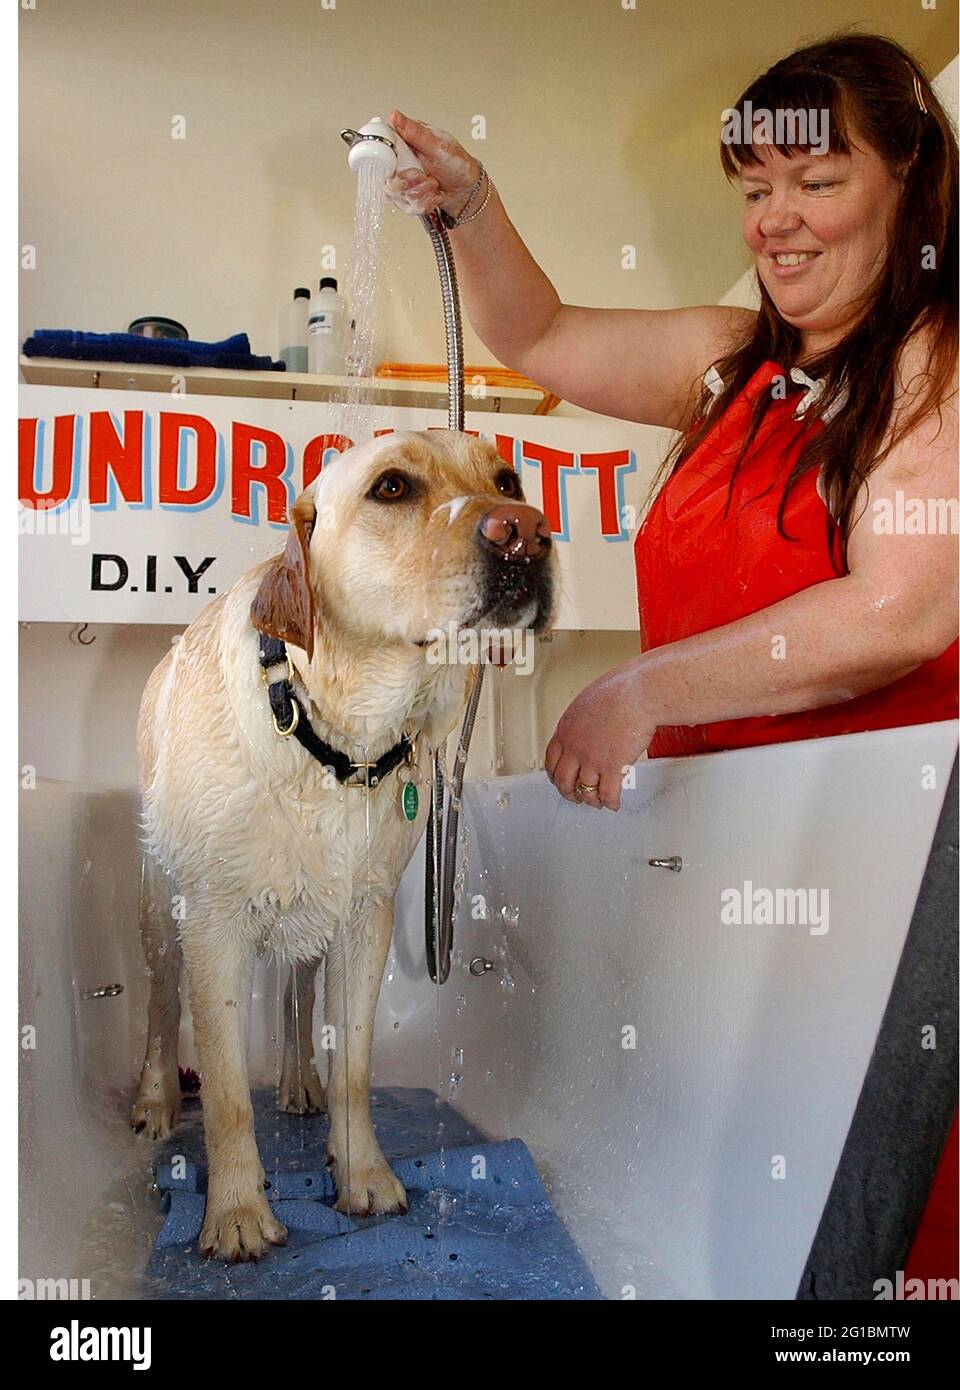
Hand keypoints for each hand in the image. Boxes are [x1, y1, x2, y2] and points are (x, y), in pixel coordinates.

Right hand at [385, 111, 481, 215]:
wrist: (466, 189)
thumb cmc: (456, 163)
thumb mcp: (438, 145)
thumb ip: (415, 132)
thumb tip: (395, 116)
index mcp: (404, 143)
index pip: (382, 147)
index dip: (386, 159)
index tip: (402, 167)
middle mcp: (401, 161)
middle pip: (387, 176)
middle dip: (408, 181)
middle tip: (423, 176)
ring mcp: (402, 180)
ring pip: (396, 193)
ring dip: (419, 193)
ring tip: (433, 184)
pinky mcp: (406, 197)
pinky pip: (406, 206)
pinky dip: (423, 203)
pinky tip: (433, 195)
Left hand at [544, 660, 657, 810]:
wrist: (638, 694)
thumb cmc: (621, 690)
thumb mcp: (589, 701)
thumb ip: (584, 719)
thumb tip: (590, 724)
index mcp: (566, 729)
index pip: (551, 759)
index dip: (554, 773)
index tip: (559, 778)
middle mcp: (575, 747)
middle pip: (563, 780)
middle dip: (569, 792)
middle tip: (575, 795)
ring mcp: (592, 760)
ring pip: (584, 791)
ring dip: (590, 800)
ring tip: (596, 802)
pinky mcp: (612, 768)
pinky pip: (608, 794)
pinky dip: (610, 803)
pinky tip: (614, 803)